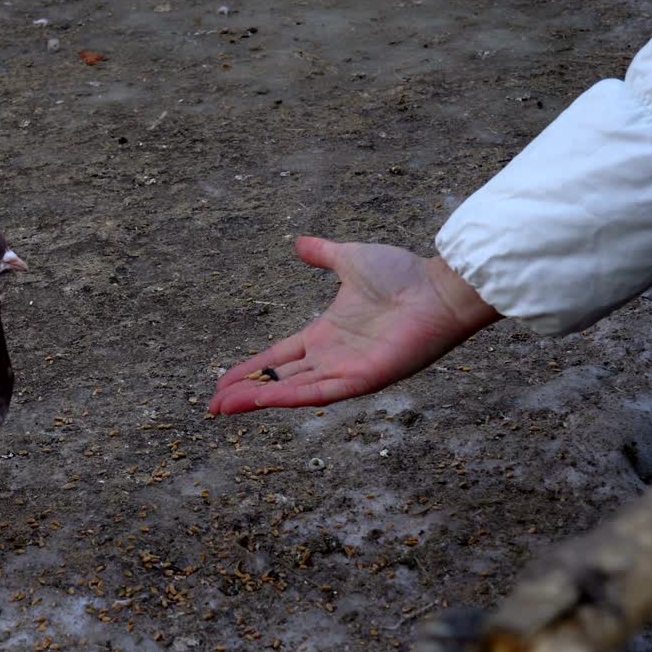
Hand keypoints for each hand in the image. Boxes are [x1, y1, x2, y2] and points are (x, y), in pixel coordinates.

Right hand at [208, 237, 500, 414]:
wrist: (439, 287)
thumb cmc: (404, 275)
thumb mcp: (349, 259)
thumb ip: (323, 255)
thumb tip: (299, 244)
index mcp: (325, 335)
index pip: (278, 358)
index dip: (250, 371)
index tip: (221, 382)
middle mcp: (331, 358)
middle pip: (278, 380)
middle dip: (244, 393)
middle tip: (212, 406)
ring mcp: (346, 371)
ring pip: (291, 391)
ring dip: (257, 400)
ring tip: (223, 408)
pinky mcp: (362, 379)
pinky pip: (319, 393)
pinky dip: (288, 398)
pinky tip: (261, 401)